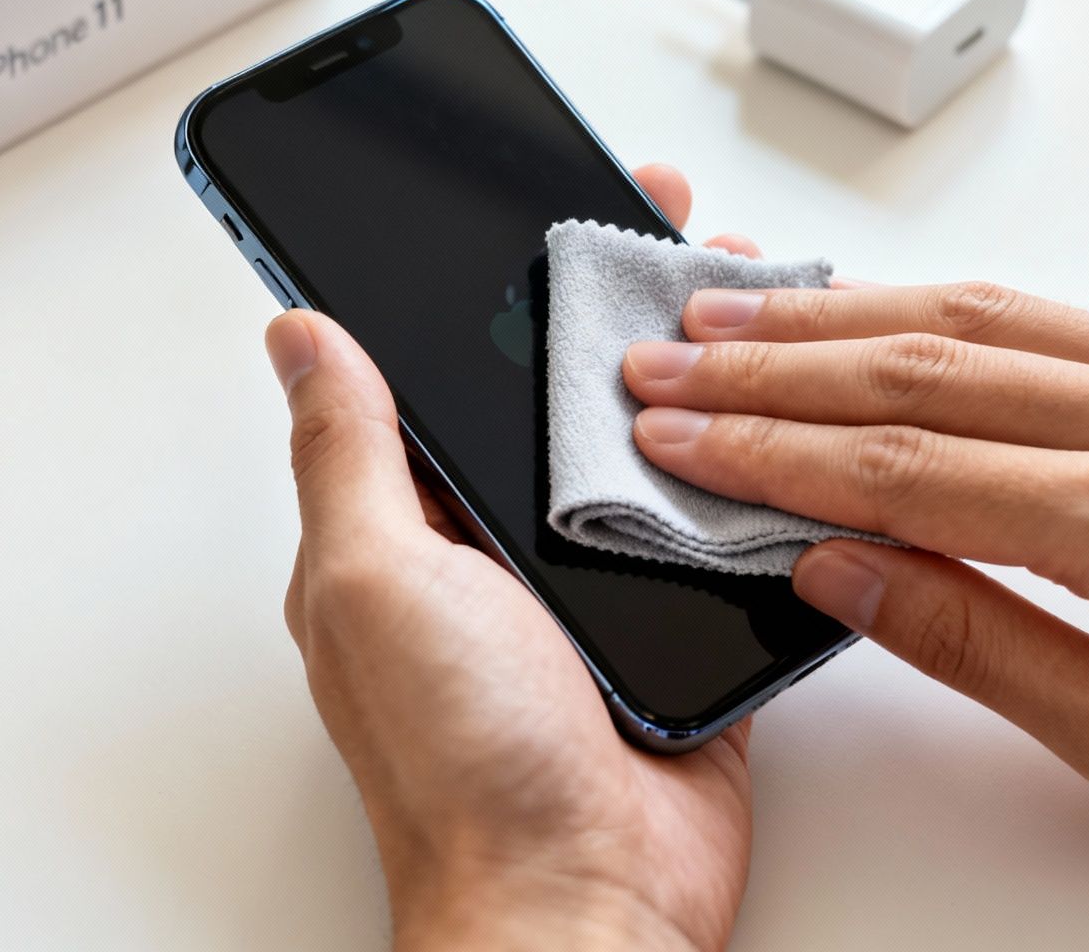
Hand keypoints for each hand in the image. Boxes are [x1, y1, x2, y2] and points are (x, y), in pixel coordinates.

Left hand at [266, 165, 760, 950]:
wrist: (586, 907)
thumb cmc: (460, 767)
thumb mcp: (373, 582)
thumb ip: (348, 454)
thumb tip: (299, 337)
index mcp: (417, 527)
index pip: (446, 375)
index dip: (487, 290)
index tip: (533, 207)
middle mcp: (505, 550)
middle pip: (563, 400)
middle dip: (614, 312)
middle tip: (668, 231)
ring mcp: (598, 588)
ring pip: (653, 453)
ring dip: (694, 381)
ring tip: (742, 295)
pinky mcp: (682, 629)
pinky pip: (723, 531)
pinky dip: (753, 478)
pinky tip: (788, 414)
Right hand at [623, 279, 1088, 869]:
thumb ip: (976, 643)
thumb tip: (842, 567)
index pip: (904, 468)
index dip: (769, 451)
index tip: (679, 437)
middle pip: (919, 368)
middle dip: (770, 364)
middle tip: (666, 360)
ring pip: (977, 316)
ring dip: (838, 313)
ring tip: (733, 317)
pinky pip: (1051, 312)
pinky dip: (938, 306)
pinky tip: (871, 311)